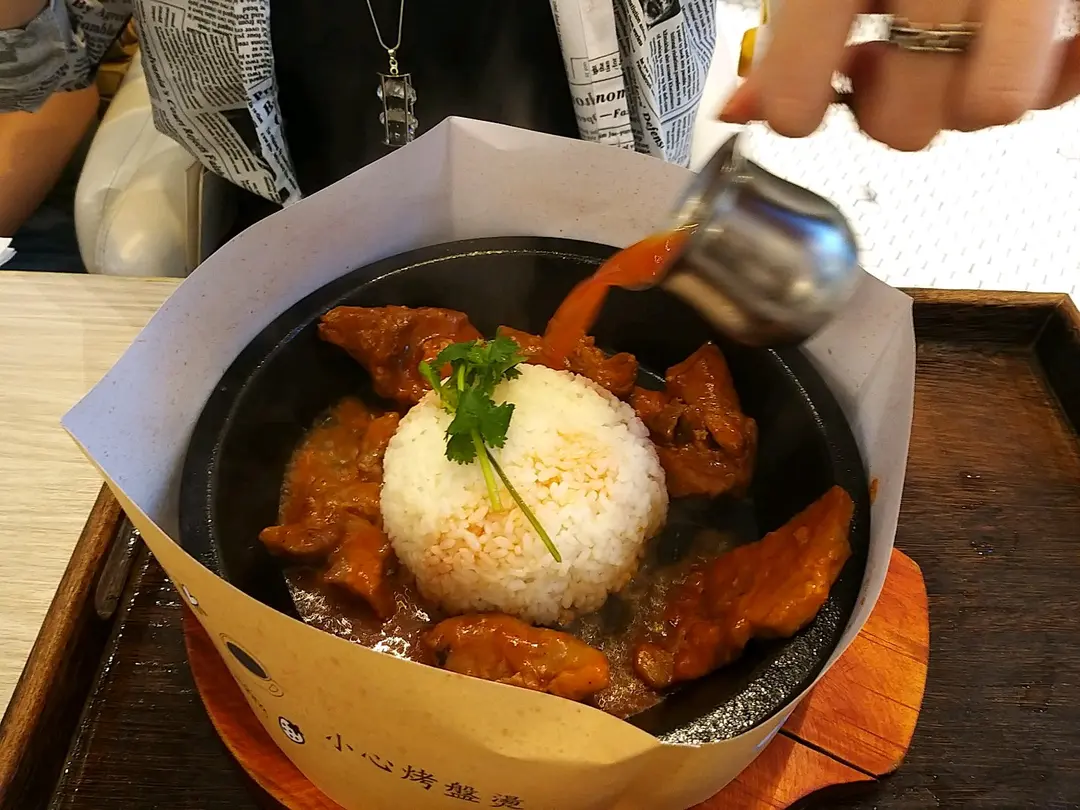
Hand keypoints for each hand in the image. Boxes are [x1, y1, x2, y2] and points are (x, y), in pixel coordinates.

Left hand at [720, 1, 1079, 150]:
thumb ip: (783, 24)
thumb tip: (742, 109)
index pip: (799, 96)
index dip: (795, 109)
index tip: (802, 95)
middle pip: (908, 124)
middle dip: (890, 109)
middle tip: (885, 61)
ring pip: (997, 107)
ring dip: (964, 95)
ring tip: (952, 45)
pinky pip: (1072, 70)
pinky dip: (1049, 69)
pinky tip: (1010, 33)